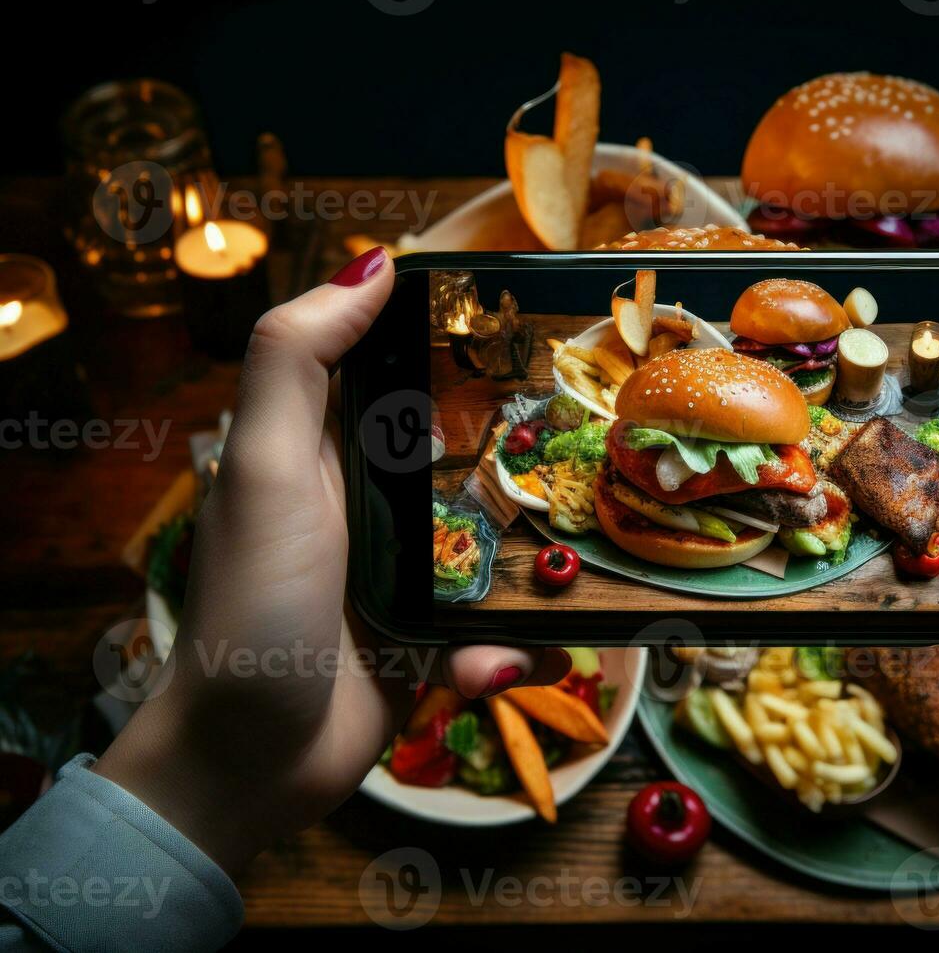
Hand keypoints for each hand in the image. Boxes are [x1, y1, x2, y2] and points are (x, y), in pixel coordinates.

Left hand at [94, 248, 568, 876]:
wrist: (249, 757)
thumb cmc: (254, 601)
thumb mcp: (267, 468)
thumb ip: (297, 361)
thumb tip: (375, 260)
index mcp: (335, 443)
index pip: (403, 360)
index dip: (465, 326)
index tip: (543, 302)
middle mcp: (380, 498)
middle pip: (477, 446)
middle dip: (541, 443)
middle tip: (610, 433)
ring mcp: (414, 572)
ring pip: (508, 539)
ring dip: (547, 558)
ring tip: (588, 562)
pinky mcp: (439, 639)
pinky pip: (504, 627)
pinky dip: (514, 645)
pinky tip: (508, 660)